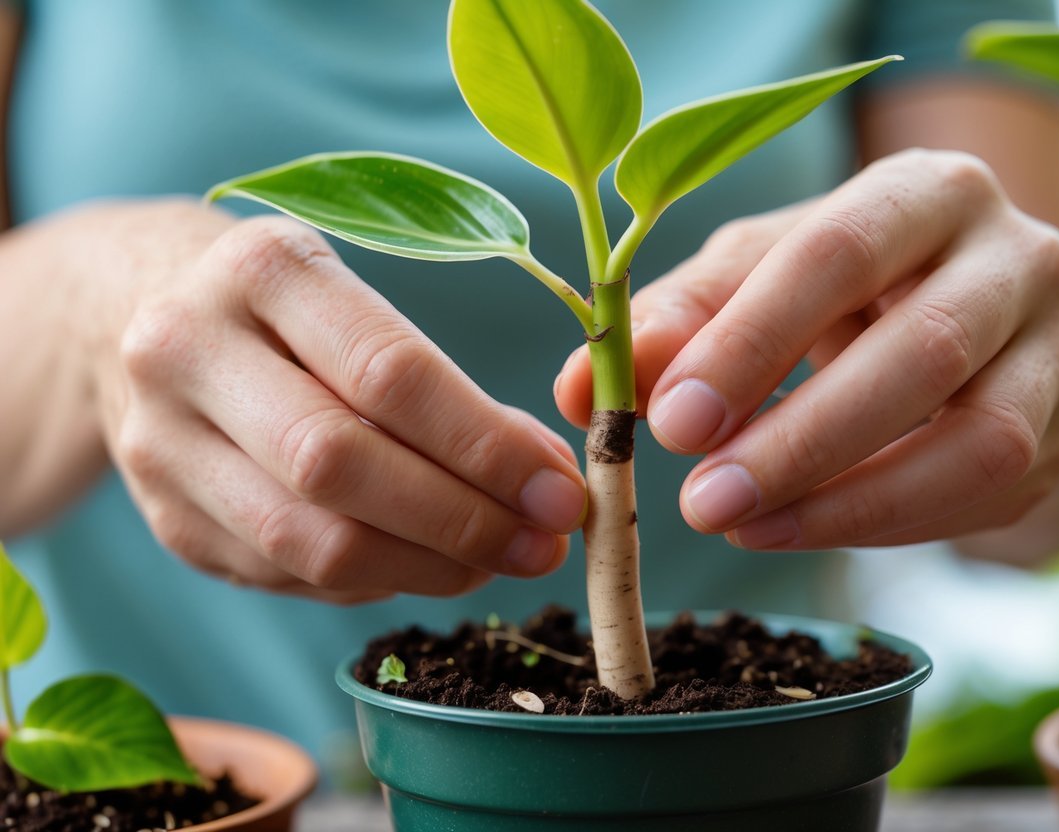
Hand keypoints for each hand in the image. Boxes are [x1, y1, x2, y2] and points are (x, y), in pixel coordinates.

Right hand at [80, 200, 584, 600]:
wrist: (137, 315)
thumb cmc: (291, 312)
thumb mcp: (362, 304)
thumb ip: (452, 388)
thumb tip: (543, 481)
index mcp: (263, 268)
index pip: (390, 374)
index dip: (487, 448)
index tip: (561, 494)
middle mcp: (189, 348)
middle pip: (339, 464)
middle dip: (462, 520)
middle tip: (543, 547)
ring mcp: (160, 442)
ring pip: (309, 540)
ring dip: (425, 567)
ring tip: (495, 562)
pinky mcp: (164, 518)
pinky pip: (287, 576)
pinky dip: (373, 580)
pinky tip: (420, 563)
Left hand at [556, 149, 1058, 552]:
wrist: (986, 333)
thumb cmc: (849, 296)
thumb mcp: (763, 282)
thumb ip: (680, 321)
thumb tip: (580, 388)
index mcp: (927, 191)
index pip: (838, 252)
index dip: (751, 341)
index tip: (671, 422)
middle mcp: (1017, 253)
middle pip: (920, 349)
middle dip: (797, 437)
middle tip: (699, 500)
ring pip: (977, 438)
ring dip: (844, 498)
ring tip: (740, 527)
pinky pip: (986, 492)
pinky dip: (882, 523)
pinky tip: (798, 529)